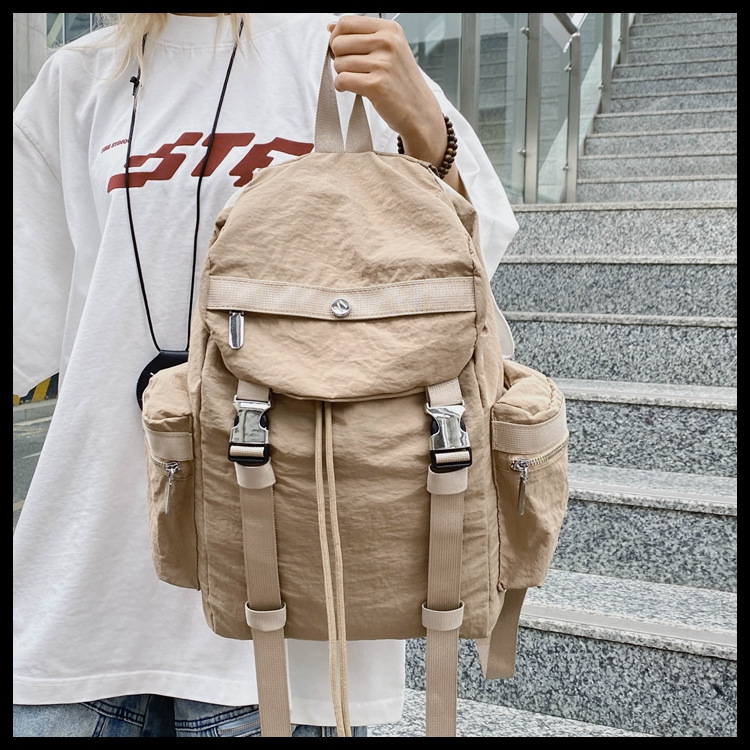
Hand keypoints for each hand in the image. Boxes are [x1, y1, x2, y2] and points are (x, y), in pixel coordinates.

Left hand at [327, 15, 460, 189]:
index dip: (337, 37)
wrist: (419, 110)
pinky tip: (356, 89)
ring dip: (343, 75)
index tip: (343, 50)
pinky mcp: (376, 85)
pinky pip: (342, 80)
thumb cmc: (402, 82)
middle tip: (354, 69)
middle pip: (339, 43)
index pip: (346, 23)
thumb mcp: (390, 49)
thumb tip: (331, 27)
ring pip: (339, 63)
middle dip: (339, 58)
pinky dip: (343, 87)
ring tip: (360, 80)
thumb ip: (361, 36)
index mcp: (389, 29)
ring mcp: (382, 64)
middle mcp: (387, 43)